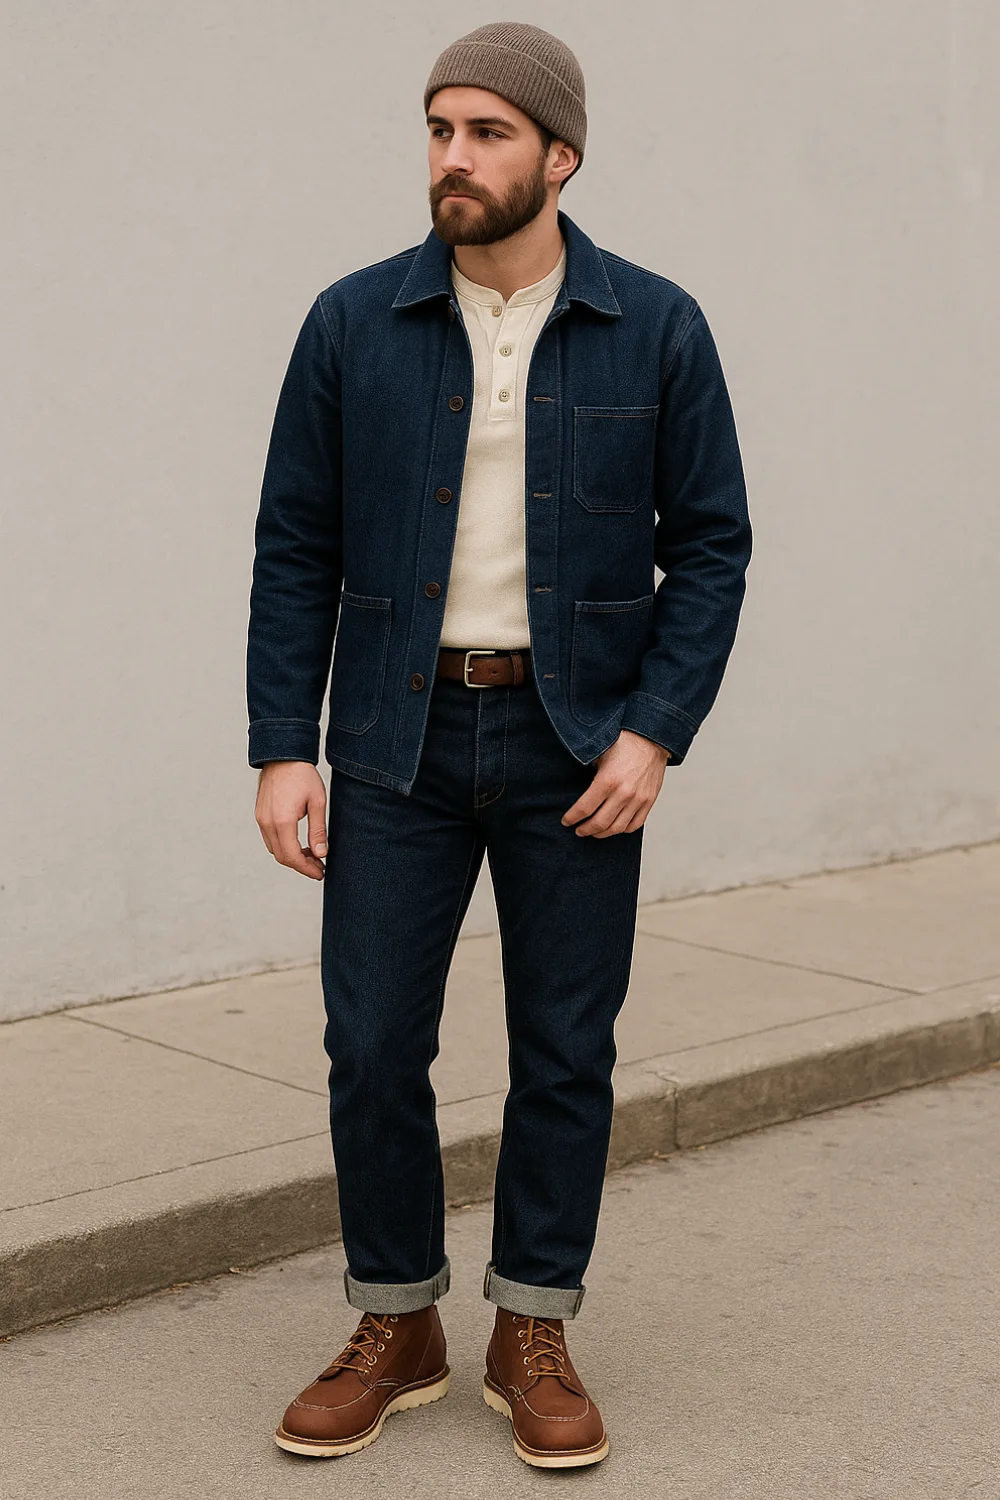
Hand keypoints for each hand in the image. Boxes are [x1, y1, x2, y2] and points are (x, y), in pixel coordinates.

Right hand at [254, 761, 328, 878]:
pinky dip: (284, 846)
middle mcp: (267, 823)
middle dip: (301, 865)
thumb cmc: (302, 775)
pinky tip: (298, 842)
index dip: (307, 869)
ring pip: (275, 849)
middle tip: (319, 867)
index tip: (321, 873)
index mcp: (282, 821)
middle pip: (282, 857)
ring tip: (312, 855)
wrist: (282, 755)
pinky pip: (270, 839)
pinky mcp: (260, 815)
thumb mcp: (318, 802)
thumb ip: (318, 830)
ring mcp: (261, 819)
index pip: (292, 857)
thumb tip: (321, 854)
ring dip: (292, 856)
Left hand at [561, 730, 670, 837]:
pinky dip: (622, 830)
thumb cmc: (624, 743)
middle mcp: (624, 793)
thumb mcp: (600, 755)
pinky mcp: (649, 801)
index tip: (566, 821)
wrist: (651, 739)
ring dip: (602, 833)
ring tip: (594, 832)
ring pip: (617, 828)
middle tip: (578, 830)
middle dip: (585, 830)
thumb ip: (588, 774)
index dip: (572, 818)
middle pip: (599, 823)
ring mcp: (638, 799)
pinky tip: (613, 827)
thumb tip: (577, 790)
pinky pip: (634, 825)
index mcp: (608, 780)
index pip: (584, 808)